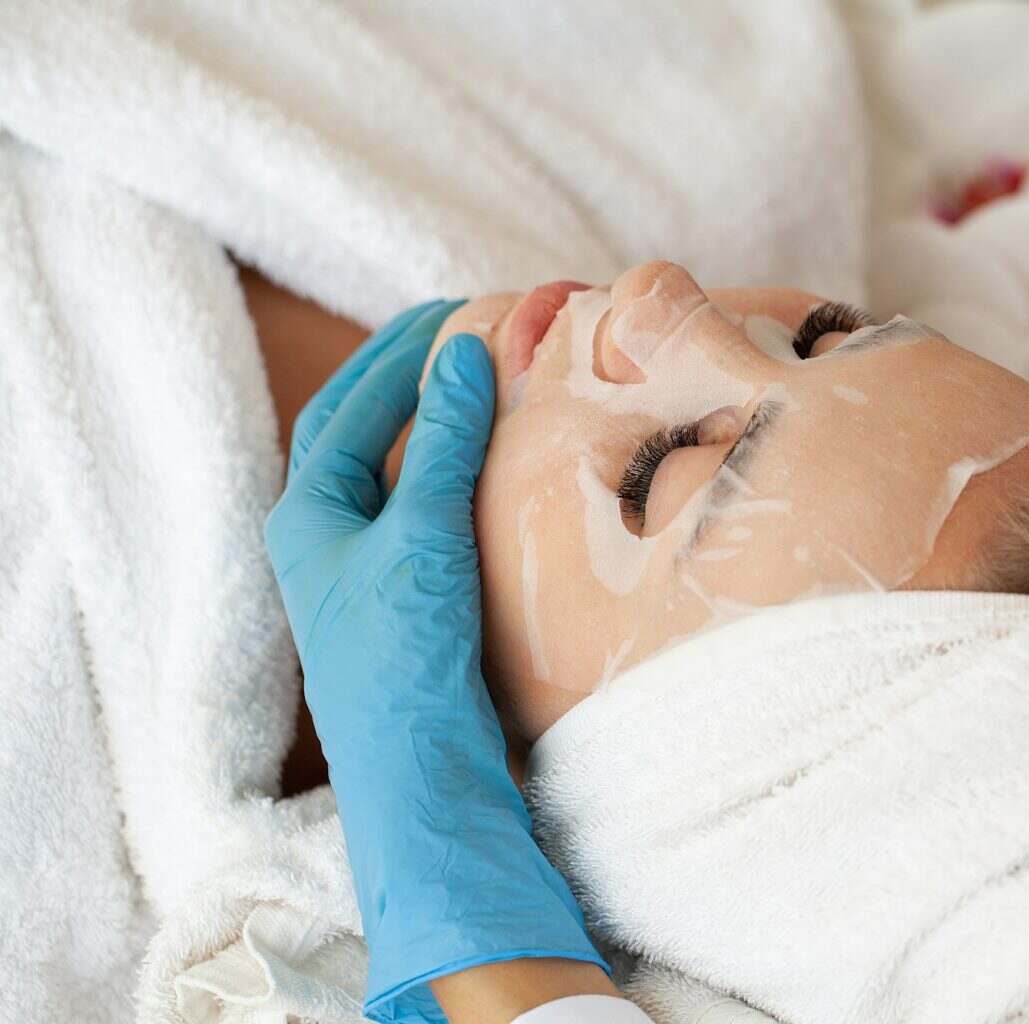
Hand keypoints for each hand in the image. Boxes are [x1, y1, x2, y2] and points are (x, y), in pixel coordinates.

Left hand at [265, 300, 603, 1020]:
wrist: (422, 781)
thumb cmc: (406, 661)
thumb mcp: (422, 537)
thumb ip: (442, 444)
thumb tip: (465, 352)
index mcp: (306, 517)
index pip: (348, 408)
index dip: (401, 354)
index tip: (461, 311)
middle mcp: (327, 541)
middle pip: (363, 433)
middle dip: (409, 377)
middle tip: (469, 332)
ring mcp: (367, 575)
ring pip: (397, 475)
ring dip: (434, 424)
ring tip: (488, 384)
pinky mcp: (410, 605)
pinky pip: (428, 514)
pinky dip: (458, 475)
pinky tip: (500, 467)